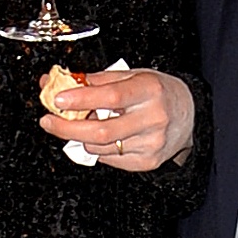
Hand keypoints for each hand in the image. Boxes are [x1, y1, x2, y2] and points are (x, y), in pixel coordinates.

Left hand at [39, 68, 194, 172]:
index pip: (110, 96)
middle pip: (101, 131)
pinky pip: (110, 159)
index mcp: (149, 90)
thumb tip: (62, 83)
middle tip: (48, 121)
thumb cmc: (157, 92)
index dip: (81, 99)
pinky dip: (97, 149)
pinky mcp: (148, 162)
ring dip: (80, 137)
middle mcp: (153, 118)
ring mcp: (151, 143)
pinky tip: (100, 138)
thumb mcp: (132, 76)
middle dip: (66, 128)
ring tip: (77, 125)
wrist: (189, 114)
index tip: (57, 99)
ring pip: (101, 147)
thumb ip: (98, 80)